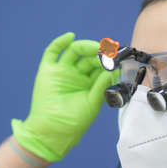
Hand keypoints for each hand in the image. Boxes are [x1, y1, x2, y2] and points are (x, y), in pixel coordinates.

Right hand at [12, 32, 118, 161]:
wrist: (52, 130)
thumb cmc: (73, 121)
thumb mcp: (92, 102)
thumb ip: (101, 85)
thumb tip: (113, 69)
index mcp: (89, 84)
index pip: (101, 68)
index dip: (109, 63)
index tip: (118, 59)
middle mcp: (77, 76)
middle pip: (89, 58)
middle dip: (99, 54)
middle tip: (109, 53)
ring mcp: (63, 72)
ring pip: (75, 52)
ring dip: (86, 47)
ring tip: (96, 48)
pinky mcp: (48, 70)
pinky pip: (53, 52)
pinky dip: (60, 42)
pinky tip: (71, 37)